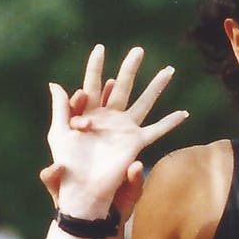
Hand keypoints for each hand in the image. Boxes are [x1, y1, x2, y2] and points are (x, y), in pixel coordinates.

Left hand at [46, 45, 187, 218]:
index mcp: (89, 112)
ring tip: (169, 70)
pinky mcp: (135, 143)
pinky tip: (183, 113)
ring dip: (156, 87)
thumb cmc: (67, 164)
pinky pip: (156, 131)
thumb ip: (60, 109)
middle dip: (131, 68)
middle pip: (123, 86)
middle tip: (138, 50)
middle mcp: (110, 117)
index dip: (96, 67)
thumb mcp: (58, 133)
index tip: (100, 49)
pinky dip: (170, 123)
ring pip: (144, 102)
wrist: (81, 190)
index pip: (94, 84)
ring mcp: (124, 129)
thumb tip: (55, 84)